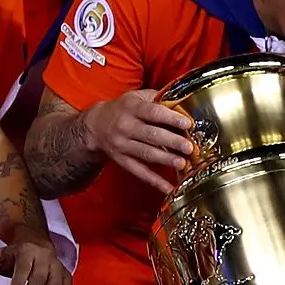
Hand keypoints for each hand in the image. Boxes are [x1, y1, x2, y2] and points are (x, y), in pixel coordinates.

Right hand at [81, 88, 197, 193]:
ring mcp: (122, 145)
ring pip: (146, 154)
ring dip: (165, 159)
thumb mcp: (136, 97)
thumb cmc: (123, 109)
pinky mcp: (122, 160)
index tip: (187, 123)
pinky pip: (139, 172)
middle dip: (172, 141)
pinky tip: (168, 187)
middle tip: (188, 147)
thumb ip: (158, 98)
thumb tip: (184, 103)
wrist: (96, 126)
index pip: (153, 112)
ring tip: (182, 163)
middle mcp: (125, 126)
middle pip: (151, 135)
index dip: (170, 118)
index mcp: (131, 107)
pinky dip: (154, 181)